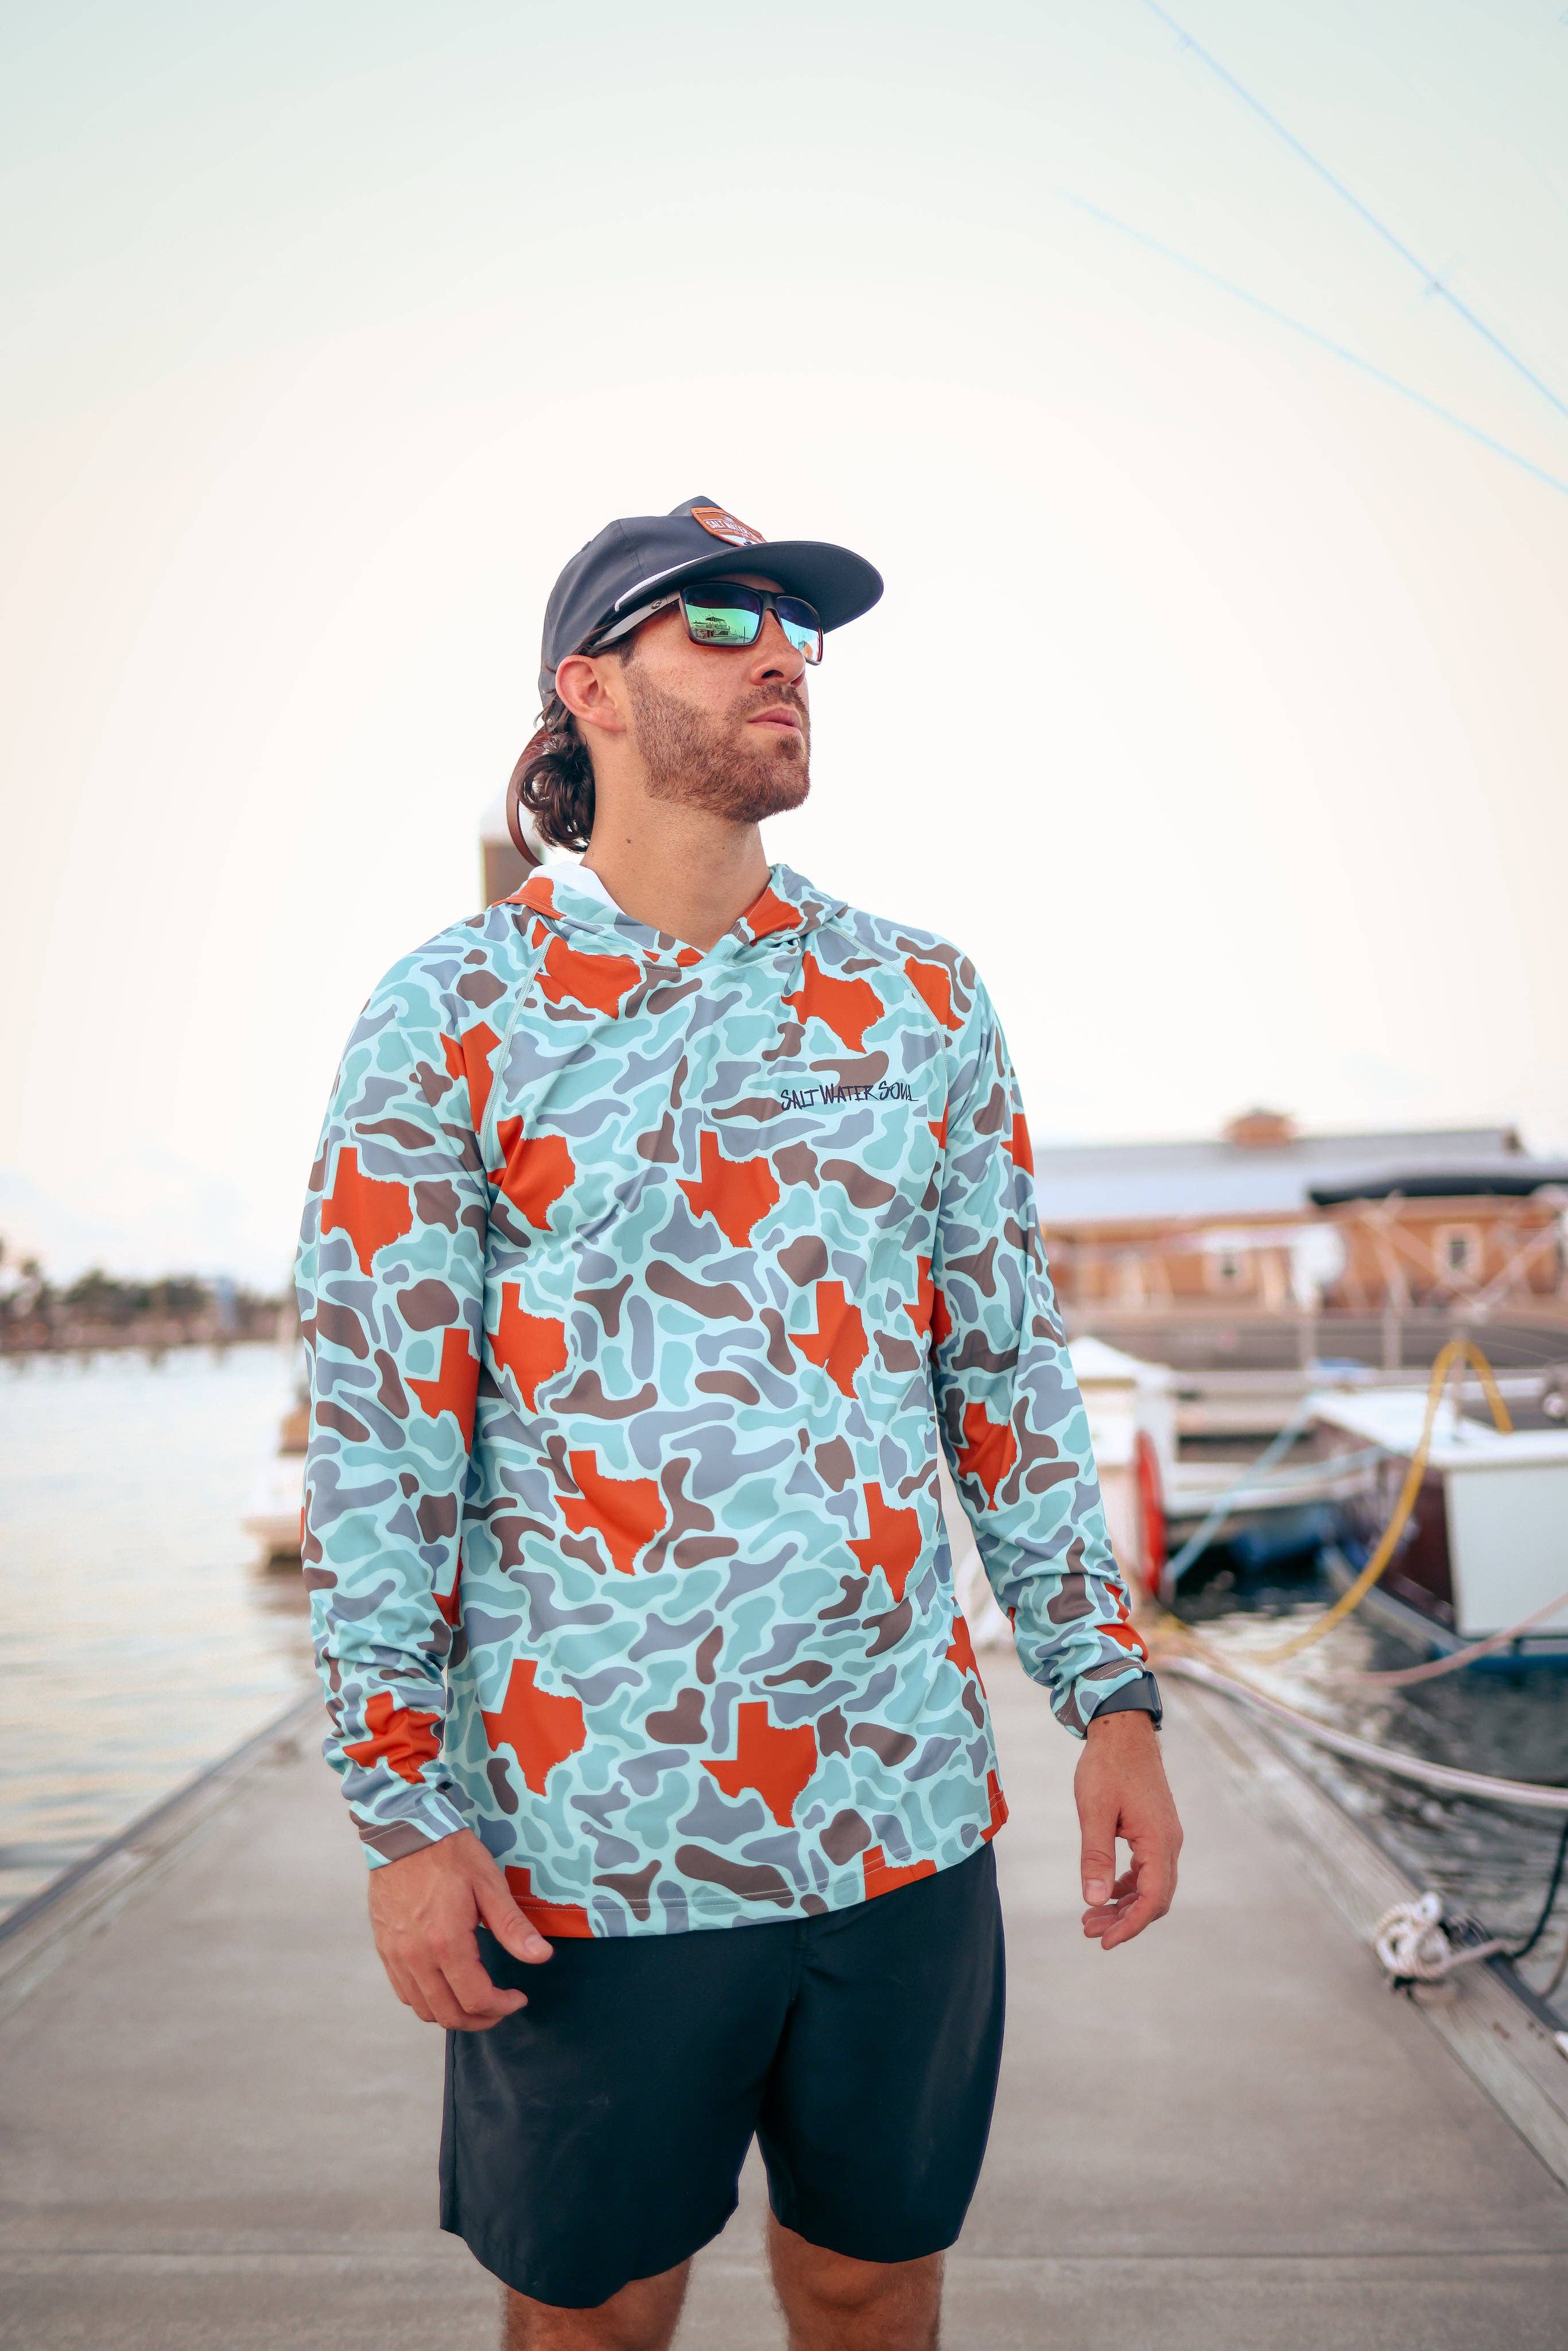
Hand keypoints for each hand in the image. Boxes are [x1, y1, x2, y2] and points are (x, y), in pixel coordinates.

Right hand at [366, 1827, 552, 2028]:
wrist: (403, 1832)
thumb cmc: (450, 1854)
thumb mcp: (489, 1884)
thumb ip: (513, 1927)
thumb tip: (542, 1957)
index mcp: (447, 1943)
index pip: (475, 1999)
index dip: (502, 2007)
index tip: (519, 1997)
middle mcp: (416, 1958)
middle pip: (448, 2015)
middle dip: (481, 2019)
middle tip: (501, 2005)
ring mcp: (396, 1956)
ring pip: (423, 2010)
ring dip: (453, 2014)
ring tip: (476, 2000)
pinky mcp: (384, 1949)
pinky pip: (404, 1992)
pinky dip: (427, 2000)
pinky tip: (446, 1986)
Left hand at [1075, 1709, 1181, 1950]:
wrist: (1122, 1730)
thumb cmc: (1107, 1766)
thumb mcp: (1094, 1811)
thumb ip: (1095, 1856)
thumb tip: (1094, 1900)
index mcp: (1158, 1840)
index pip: (1152, 1898)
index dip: (1130, 1925)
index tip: (1105, 1942)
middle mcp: (1169, 1842)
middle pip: (1155, 1898)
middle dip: (1124, 1920)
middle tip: (1090, 1931)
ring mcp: (1165, 1835)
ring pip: (1152, 1885)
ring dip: (1124, 1905)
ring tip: (1092, 1918)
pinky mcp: (1156, 1828)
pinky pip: (1148, 1869)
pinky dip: (1128, 1885)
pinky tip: (1107, 1891)